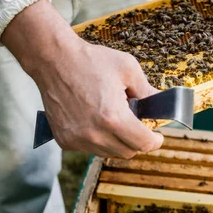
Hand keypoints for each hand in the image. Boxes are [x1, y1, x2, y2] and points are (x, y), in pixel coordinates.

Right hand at [2, 0, 163, 157]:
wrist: (53, 59)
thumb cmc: (90, 61)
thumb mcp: (127, 69)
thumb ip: (147, 90)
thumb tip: (159, 103)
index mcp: (113, 118)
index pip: (143, 143)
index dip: (155, 141)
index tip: (157, 136)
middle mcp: (94, 134)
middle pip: (128, 152)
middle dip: (137, 141)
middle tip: (138, 127)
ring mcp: (77, 139)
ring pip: (109, 153)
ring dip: (117, 142)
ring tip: (115, 121)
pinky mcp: (64, 140)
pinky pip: (89, 149)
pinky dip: (98, 140)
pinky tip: (97, 122)